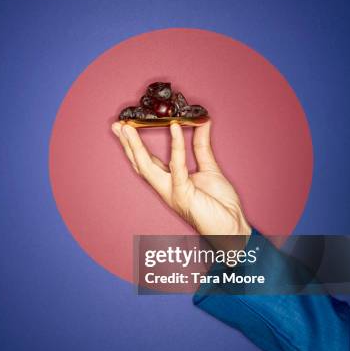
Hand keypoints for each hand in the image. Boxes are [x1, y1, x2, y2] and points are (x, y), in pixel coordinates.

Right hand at [111, 120, 250, 240]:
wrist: (232, 228)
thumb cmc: (219, 205)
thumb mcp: (209, 168)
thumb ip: (202, 145)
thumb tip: (202, 122)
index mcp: (169, 182)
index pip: (147, 161)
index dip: (135, 144)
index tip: (126, 127)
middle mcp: (166, 187)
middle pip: (140, 163)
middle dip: (126, 144)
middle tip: (117, 125)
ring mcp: (172, 192)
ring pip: (147, 166)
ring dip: (135, 146)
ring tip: (128, 127)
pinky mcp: (183, 194)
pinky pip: (177, 166)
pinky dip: (176, 145)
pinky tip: (174, 127)